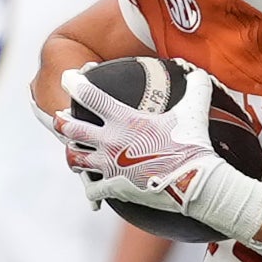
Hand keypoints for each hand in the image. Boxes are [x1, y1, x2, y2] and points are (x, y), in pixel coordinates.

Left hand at [50, 65, 220, 214]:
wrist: (195, 183)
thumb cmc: (193, 145)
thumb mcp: (195, 111)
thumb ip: (195, 87)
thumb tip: (200, 73)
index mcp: (124, 119)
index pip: (89, 95)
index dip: (74, 83)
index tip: (68, 78)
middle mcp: (111, 141)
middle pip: (72, 129)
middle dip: (62, 121)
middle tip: (60, 117)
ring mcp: (110, 166)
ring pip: (75, 159)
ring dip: (73, 153)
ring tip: (74, 151)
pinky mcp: (115, 188)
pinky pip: (92, 188)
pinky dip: (91, 188)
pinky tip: (92, 188)